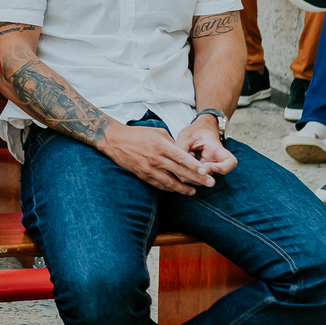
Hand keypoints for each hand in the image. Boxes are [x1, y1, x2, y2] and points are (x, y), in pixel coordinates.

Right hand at [100, 121, 219, 195]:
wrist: (115, 141)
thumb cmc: (138, 134)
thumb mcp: (158, 132)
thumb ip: (172, 143)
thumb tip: (184, 153)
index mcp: (161, 146)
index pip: (181, 158)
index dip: (195, 166)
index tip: (206, 172)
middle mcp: (156, 159)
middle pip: (180, 172)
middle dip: (197, 179)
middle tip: (210, 184)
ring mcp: (149, 169)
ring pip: (170, 183)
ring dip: (184, 188)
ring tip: (195, 191)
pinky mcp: (143, 176)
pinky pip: (160, 185)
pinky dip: (170, 189)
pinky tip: (178, 190)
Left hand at [176, 117, 237, 178]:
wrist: (197, 131)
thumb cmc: (194, 132)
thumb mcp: (185, 137)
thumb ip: (182, 151)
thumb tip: (178, 167)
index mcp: (215, 149)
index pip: (230, 161)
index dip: (224, 168)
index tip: (212, 166)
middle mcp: (214, 160)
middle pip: (210, 174)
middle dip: (195, 172)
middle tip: (185, 163)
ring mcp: (208, 167)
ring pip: (200, 179)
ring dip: (188, 173)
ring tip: (183, 159)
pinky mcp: (200, 171)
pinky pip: (193, 178)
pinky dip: (185, 173)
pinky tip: (182, 163)